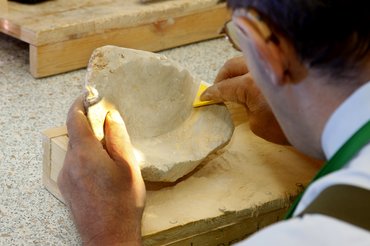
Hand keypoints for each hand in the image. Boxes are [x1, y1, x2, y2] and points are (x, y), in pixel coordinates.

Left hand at [57, 97, 144, 244]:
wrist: (109, 238)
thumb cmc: (123, 204)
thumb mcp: (128, 166)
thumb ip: (118, 138)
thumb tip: (111, 117)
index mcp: (85, 154)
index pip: (74, 118)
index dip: (80, 103)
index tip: (90, 96)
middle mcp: (70, 163)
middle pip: (75, 134)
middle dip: (90, 125)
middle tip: (111, 126)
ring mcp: (66, 177)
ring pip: (76, 149)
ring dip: (91, 144)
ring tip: (112, 154)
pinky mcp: (68, 188)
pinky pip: (75, 163)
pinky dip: (87, 158)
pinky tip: (104, 170)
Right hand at [201, 56, 288, 144]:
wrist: (323, 121)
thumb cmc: (288, 128)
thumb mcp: (258, 125)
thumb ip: (246, 107)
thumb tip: (246, 99)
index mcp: (250, 85)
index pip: (224, 87)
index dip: (212, 93)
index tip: (204, 97)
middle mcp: (259, 69)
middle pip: (231, 65)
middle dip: (221, 76)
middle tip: (217, 88)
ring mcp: (272, 63)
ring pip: (246, 59)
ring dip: (236, 69)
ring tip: (233, 82)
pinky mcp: (283, 64)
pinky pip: (261, 61)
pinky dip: (251, 68)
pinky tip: (252, 78)